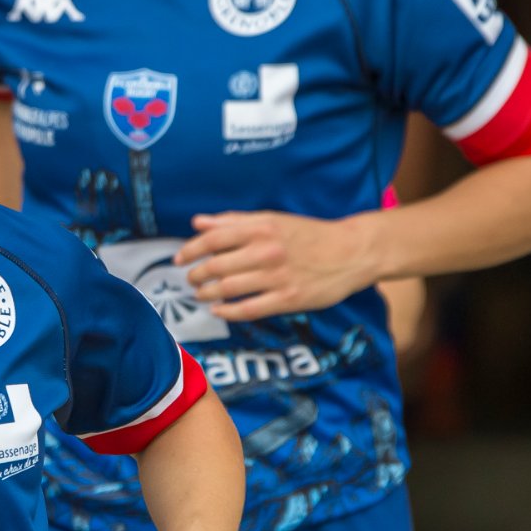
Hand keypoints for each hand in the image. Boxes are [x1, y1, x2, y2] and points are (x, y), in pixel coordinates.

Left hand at [177, 211, 377, 321]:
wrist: (351, 252)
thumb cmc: (309, 235)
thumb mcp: (272, 219)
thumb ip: (234, 221)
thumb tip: (198, 222)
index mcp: (261, 228)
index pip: (214, 239)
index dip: (191, 250)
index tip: (179, 259)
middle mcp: (267, 251)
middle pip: (217, 266)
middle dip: (197, 275)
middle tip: (190, 280)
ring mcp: (277, 277)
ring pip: (228, 289)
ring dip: (207, 294)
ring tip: (201, 294)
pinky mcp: (288, 299)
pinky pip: (248, 309)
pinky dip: (227, 312)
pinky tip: (218, 310)